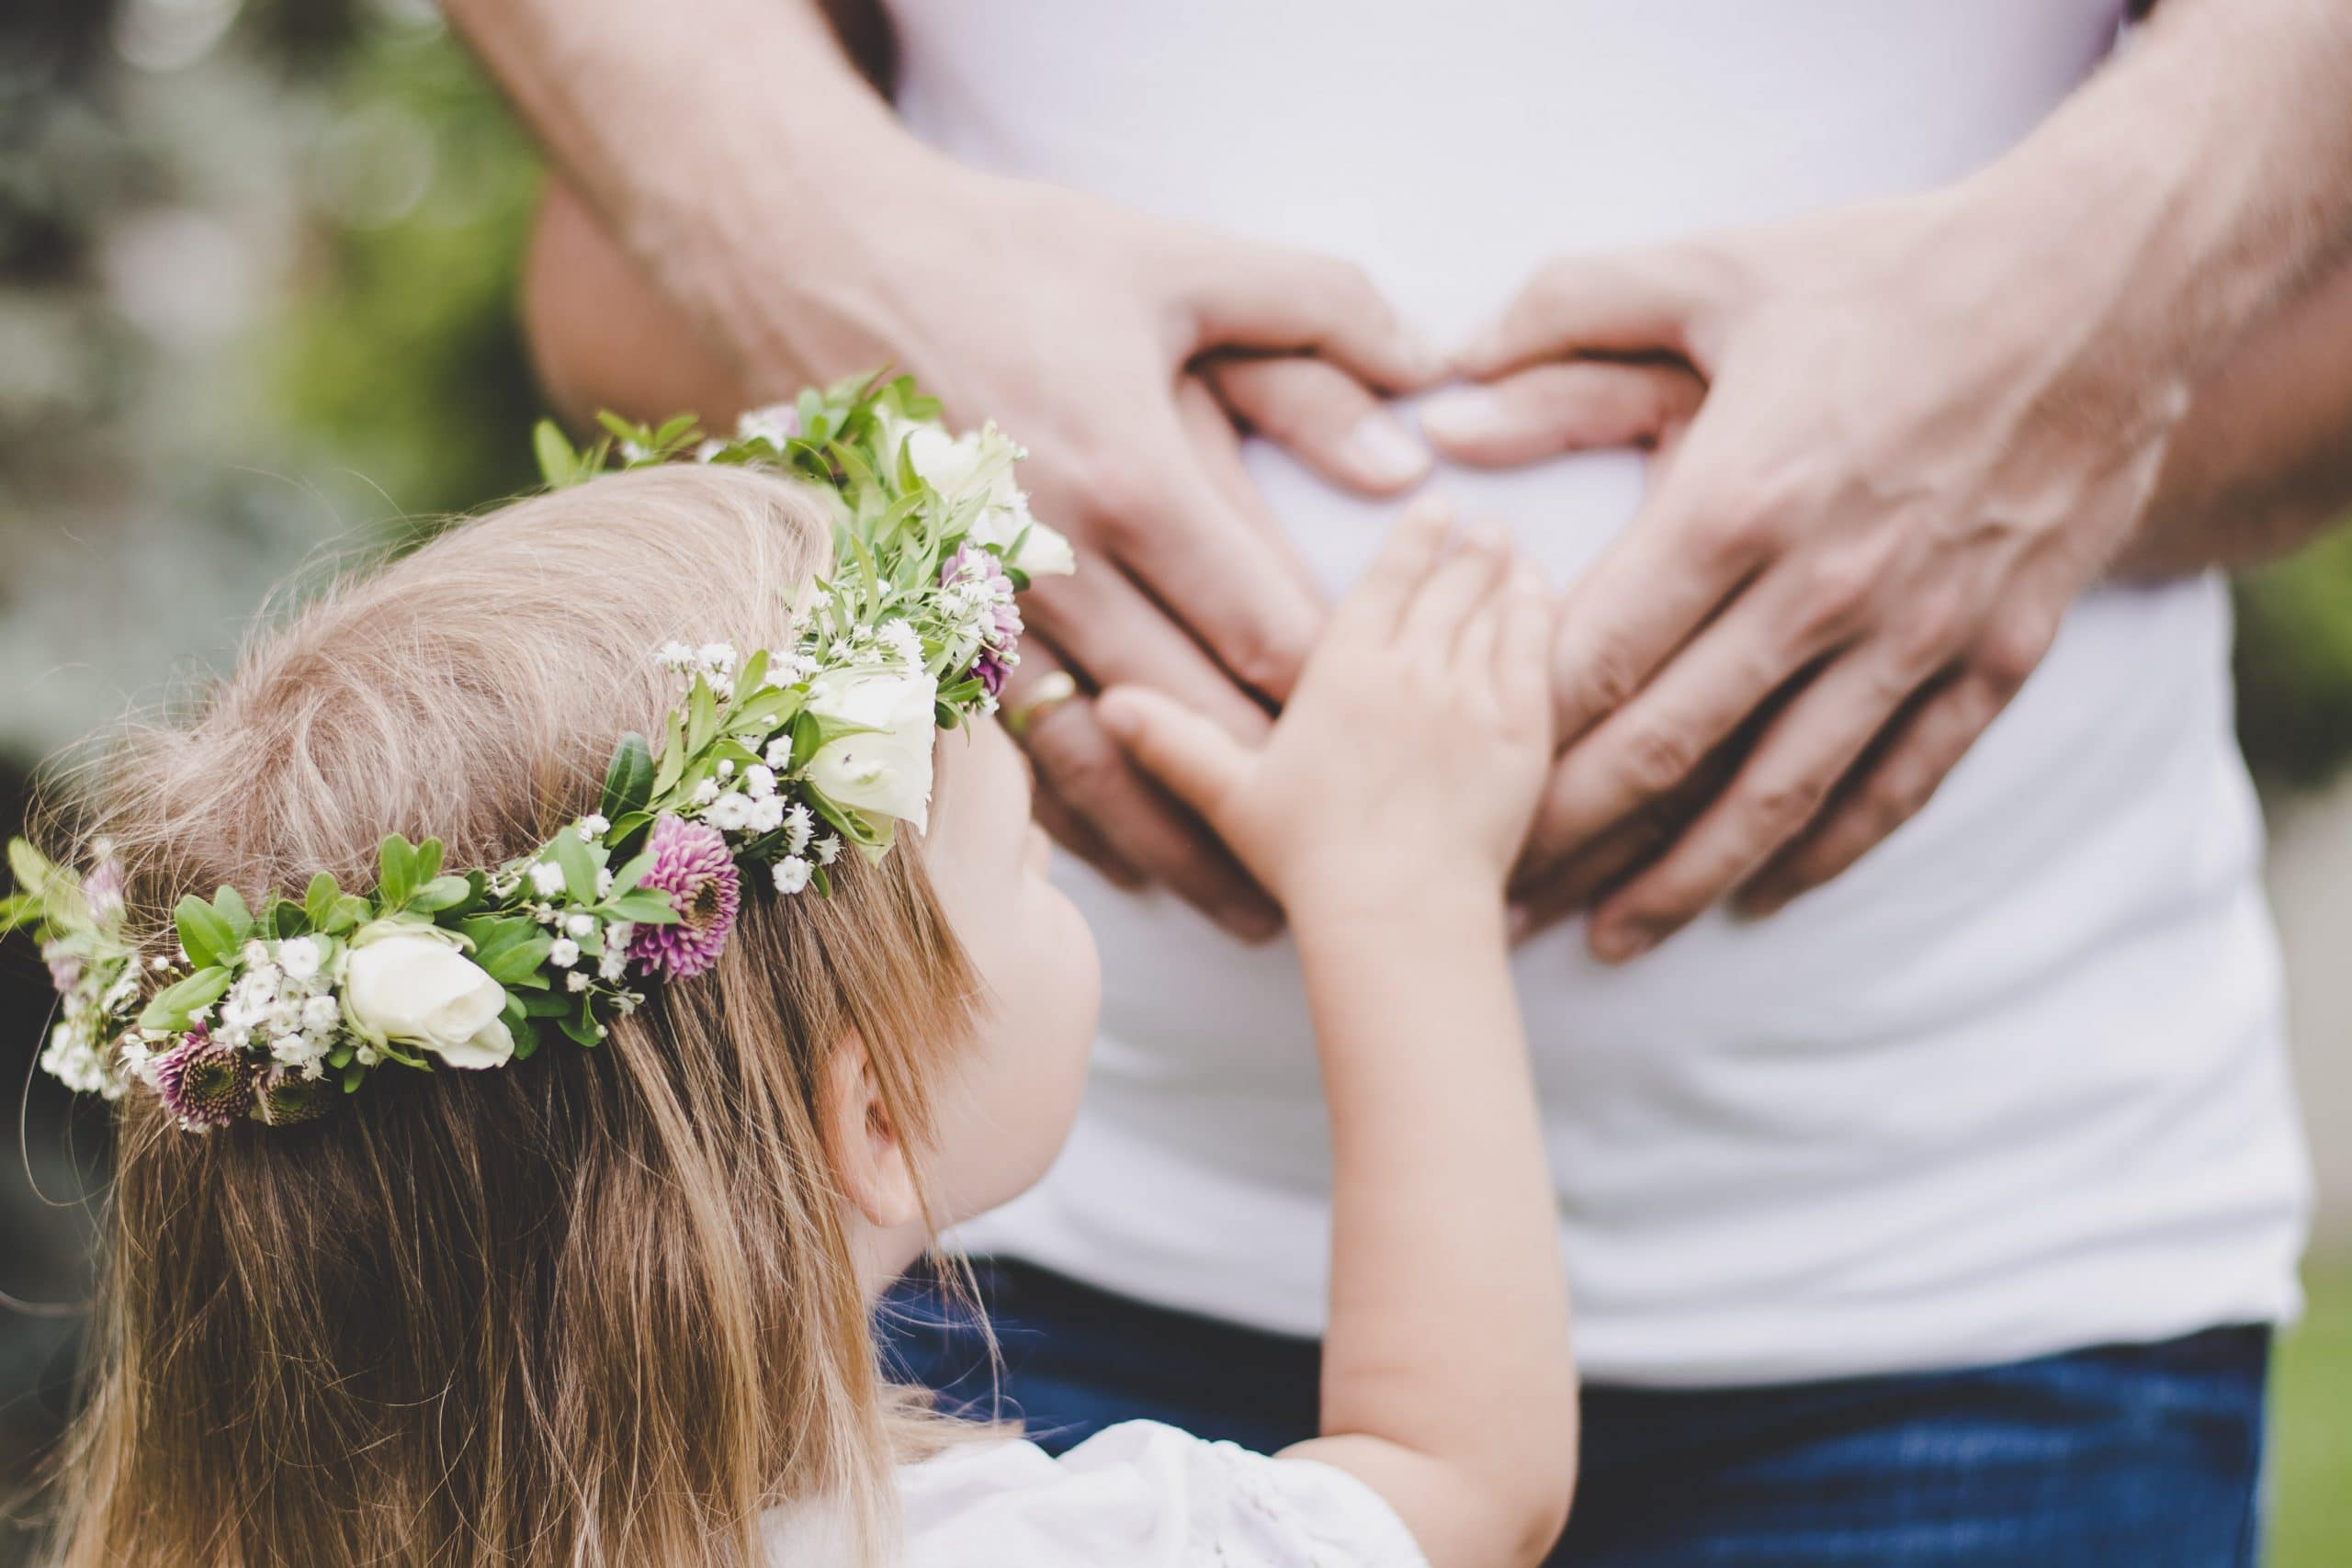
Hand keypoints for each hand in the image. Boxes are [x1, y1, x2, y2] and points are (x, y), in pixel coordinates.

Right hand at [731, 157, 1440, 936]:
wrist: (820, 266)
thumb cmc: (1012, 262)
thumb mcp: (1176, 266)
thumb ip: (1317, 320)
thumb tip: (1423, 414)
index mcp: (1132, 477)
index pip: (1262, 625)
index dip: (1337, 697)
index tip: (1402, 748)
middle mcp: (1058, 565)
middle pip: (1190, 718)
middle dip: (1274, 798)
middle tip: (1354, 864)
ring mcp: (987, 607)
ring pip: (1097, 761)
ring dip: (1177, 843)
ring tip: (1252, 912)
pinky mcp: (933, 625)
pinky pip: (1010, 753)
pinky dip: (1073, 820)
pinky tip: (1130, 867)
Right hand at [1096, 500, 1553, 914]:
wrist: (1396, 911)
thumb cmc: (1310, 863)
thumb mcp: (1233, 798)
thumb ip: (1177, 742)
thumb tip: (1109, 704)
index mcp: (1341, 672)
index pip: (1383, 585)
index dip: (1410, 543)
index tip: (1431, 506)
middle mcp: (1409, 668)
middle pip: (1444, 589)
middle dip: (1465, 551)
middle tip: (1482, 523)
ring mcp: (1469, 696)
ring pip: (1491, 612)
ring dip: (1503, 575)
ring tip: (1512, 549)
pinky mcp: (1519, 733)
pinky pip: (1534, 653)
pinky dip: (1539, 616)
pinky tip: (1541, 595)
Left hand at [1450, 183, 2194, 958]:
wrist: (2106, 280)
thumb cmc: (1889, 269)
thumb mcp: (1713, 270)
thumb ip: (1562, 316)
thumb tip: (1440, 380)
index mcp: (1735, 502)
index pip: (1595, 663)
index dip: (1513, 746)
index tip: (1454, 793)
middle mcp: (1822, 590)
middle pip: (1665, 753)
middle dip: (1569, 840)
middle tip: (1500, 901)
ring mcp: (1916, 633)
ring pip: (1777, 797)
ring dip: (1683, 879)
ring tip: (1607, 938)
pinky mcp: (1996, 653)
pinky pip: (1898, 782)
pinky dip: (1825, 851)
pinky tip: (1761, 896)